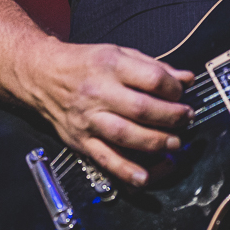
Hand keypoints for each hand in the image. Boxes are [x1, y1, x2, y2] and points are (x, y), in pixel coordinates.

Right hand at [19, 39, 193, 185]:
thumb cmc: (84, 64)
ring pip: (126, 135)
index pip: (151, 79)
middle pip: (142, 109)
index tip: (180, 93)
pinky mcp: (82, 141)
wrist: (42, 76)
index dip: (174, 89)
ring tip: (175, 143)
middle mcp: (98, 93)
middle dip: (171, 117)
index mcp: (110, 66)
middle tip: (186, 119)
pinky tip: (145, 176)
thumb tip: (187, 79)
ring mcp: (88, 119)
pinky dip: (127, 171)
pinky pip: (106, 160)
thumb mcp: (119, 53)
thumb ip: (154, 67)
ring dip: (156, 142)